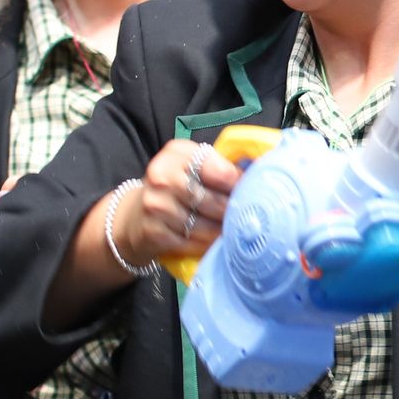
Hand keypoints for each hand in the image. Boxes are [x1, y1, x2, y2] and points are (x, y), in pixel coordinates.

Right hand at [115, 138, 240, 269]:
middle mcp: (162, 176)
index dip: (238, 185)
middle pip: (213, 200)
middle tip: (243, 217)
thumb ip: (223, 167)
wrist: (137, 217)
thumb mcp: (195, 168)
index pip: (219, 170)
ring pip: (204, 225)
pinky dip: (205, 245)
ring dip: (221, 231)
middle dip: (232, 212)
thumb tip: (262, 173)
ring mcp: (155, 205)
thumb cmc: (177, 189)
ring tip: (230, 231)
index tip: (249, 193)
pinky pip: (191, 243)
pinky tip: (210, 242)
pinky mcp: (152, 232)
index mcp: (177, 153)